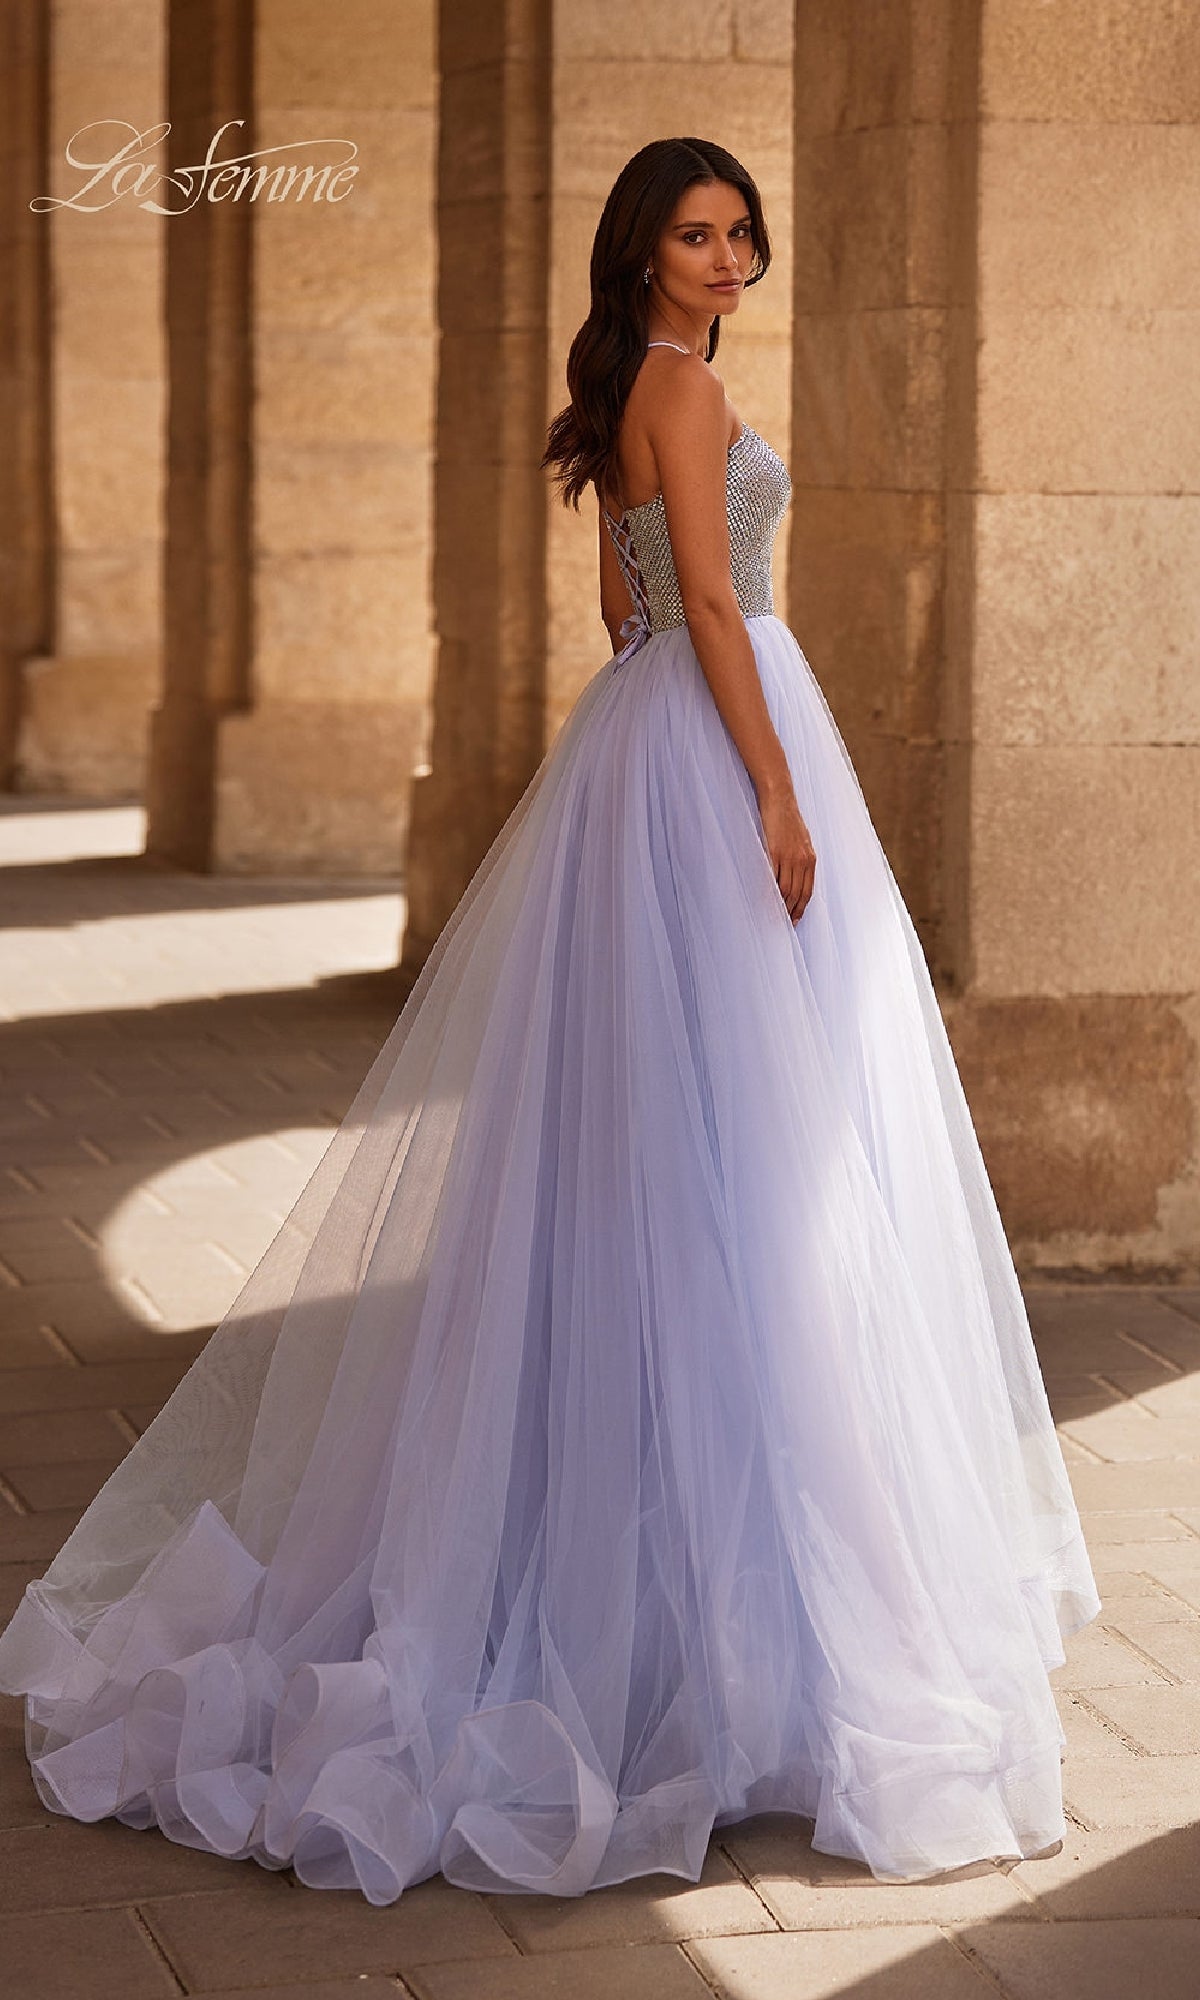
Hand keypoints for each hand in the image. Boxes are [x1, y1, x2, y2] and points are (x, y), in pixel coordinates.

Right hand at [757, 782, 815, 921]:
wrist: (780, 800)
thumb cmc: (787, 819)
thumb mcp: (800, 841)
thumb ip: (800, 859)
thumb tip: (795, 877)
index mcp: (811, 859)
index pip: (807, 890)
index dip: (801, 907)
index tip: (795, 919)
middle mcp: (803, 860)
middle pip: (797, 893)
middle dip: (791, 910)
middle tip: (785, 922)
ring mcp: (789, 857)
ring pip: (786, 889)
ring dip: (780, 904)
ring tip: (774, 915)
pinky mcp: (775, 852)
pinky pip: (773, 877)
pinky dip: (770, 890)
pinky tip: (766, 898)